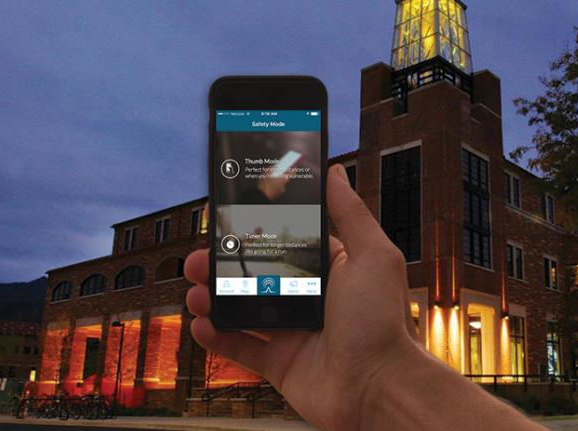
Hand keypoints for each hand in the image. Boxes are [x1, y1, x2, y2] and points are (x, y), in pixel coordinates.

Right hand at [185, 164, 418, 428]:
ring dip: (213, 297)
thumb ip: (350, 213)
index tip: (231, 218)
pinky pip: (240, 347)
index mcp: (332, 270)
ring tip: (195, 290)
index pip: (287, 243)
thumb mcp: (372, 255)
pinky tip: (200, 323)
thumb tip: (336, 172)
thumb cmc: (382, 320)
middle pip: (257, 274)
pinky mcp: (280, 364)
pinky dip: (216, 336)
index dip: (258, 232)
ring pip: (243, 308)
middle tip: (200, 256)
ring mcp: (293, 332)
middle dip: (225, 264)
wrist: (378, 387)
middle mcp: (311, 299)